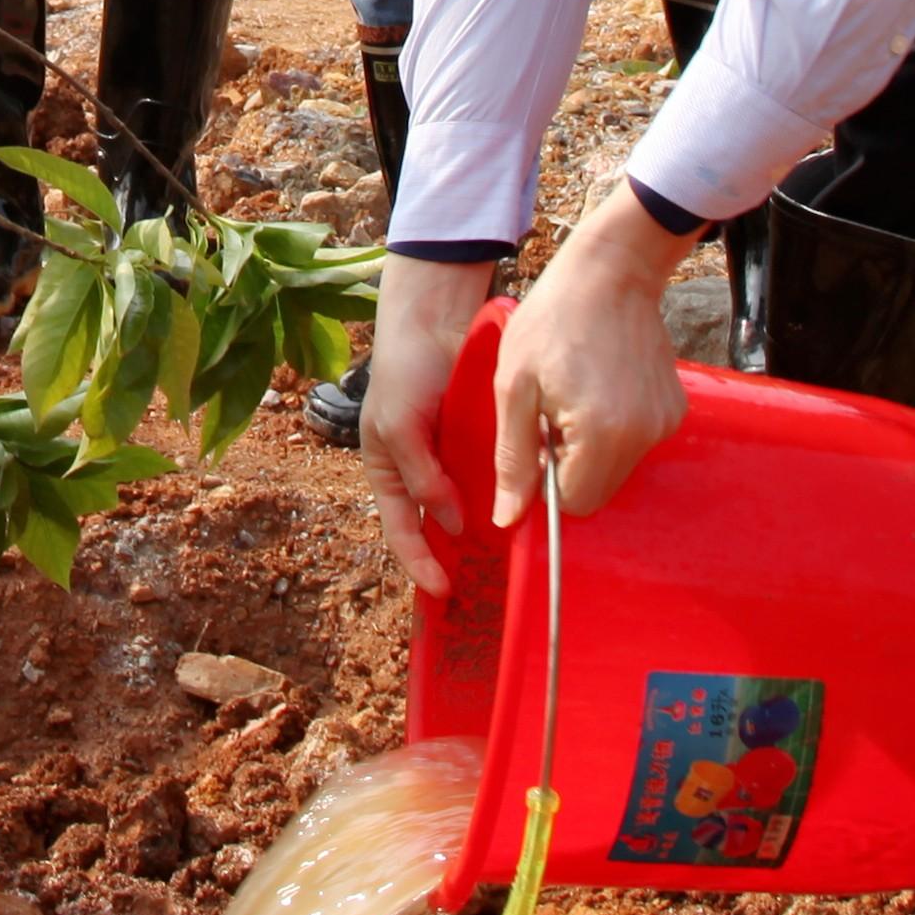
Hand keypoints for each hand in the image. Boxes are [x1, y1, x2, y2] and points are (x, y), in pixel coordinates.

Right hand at [359, 251, 495, 597]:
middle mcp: (422, 474)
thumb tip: (453, 526)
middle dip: (455, 561)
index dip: (420, 566)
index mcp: (388, 474)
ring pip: (470, 510)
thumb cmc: (403, 373)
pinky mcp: (482, 445)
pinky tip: (526, 516)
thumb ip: (421, 477)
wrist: (436, 320)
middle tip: (482, 594)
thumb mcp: (399, 427)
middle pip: (436, 530)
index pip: (402, 533)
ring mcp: (453, 460)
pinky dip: (506, 499)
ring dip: (486, 534)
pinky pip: (493, 481)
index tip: (444, 593)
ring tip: (510, 567)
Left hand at [489, 192, 698, 535]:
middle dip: (568, 466)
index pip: (572, 504)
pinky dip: (614, 430)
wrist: (611, 270)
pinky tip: (600, 386)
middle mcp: (643, 437)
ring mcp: (664, 423)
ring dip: (590, 449)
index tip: (537, 440)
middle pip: (598, 491)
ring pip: (617, 469)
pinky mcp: (676, 409)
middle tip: (552, 413)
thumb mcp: (515, 386)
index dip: (546, 481)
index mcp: (601, 435)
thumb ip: (514, 458)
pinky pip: (636, 444)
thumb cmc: (553, 320)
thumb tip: (510, 519)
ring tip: (574, 394)